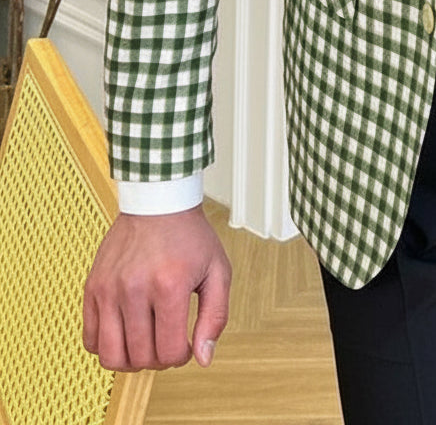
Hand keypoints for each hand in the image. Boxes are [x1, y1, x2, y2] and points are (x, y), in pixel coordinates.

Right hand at [82, 204, 231, 371]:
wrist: (159, 202)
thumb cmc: (189, 235)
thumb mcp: (218, 271)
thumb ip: (215, 317)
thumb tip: (203, 358)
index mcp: (169, 285)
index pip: (170, 351)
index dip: (183, 356)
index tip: (187, 344)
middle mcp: (135, 288)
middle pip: (141, 357)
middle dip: (159, 360)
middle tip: (168, 342)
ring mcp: (109, 289)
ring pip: (110, 355)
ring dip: (131, 360)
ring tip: (145, 342)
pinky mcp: (93, 287)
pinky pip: (89, 338)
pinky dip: (106, 346)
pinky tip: (125, 332)